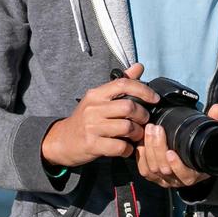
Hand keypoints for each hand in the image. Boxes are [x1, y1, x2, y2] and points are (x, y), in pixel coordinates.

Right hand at [41, 63, 157, 167]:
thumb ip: (120, 83)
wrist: (62, 140)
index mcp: (96, 94)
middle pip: (128, 107)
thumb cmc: (85, 118)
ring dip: (138, 133)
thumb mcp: (98, 98)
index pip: (123, 84)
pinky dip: (128, 149)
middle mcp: (93, 108)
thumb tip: (139, 67)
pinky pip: (120, 147)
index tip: (155, 98)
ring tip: (137, 135)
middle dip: (143, 115)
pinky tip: (127, 148)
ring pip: (127, 127)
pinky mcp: (93, 145)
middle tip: (144, 120)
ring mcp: (92, 127)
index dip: (143, 90)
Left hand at [135, 103, 217, 187]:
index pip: (184, 174)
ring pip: (152, 169)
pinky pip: (144, 170)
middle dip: (158, 147)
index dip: (177, 165)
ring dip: (149, 148)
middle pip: (164, 169)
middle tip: (156, 128)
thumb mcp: (209, 136)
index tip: (171, 152)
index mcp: (194, 173)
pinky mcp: (152, 177)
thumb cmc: (200, 149)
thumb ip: (214, 122)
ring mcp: (164, 180)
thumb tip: (217, 108)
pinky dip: (141, 155)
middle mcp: (178, 180)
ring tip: (149, 129)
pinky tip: (141, 140)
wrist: (191, 163)